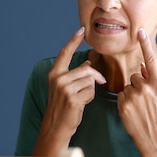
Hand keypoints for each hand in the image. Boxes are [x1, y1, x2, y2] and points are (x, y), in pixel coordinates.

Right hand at [42, 27, 106, 141]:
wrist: (55, 126)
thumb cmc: (63, 107)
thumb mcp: (64, 88)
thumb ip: (74, 74)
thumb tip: (88, 63)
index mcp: (54, 74)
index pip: (65, 53)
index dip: (73, 40)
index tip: (82, 30)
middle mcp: (58, 79)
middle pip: (86, 69)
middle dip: (97, 76)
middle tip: (102, 82)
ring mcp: (64, 89)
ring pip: (90, 80)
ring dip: (92, 90)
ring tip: (83, 98)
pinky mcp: (72, 98)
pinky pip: (91, 91)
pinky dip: (91, 97)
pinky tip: (82, 104)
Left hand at [117, 28, 156, 150]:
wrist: (156, 139)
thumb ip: (154, 81)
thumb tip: (144, 67)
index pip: (151, 60)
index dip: (145, 45)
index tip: (141, 31)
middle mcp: (147, 87)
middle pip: (135, 76)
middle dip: (137, 85)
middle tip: (144, 102)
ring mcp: (134, 96)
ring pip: (127, 86)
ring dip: (131, 94)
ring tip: (139, 109)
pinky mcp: (123, 104)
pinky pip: (121, 95)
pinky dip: (124, 102)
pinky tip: (132, 112)